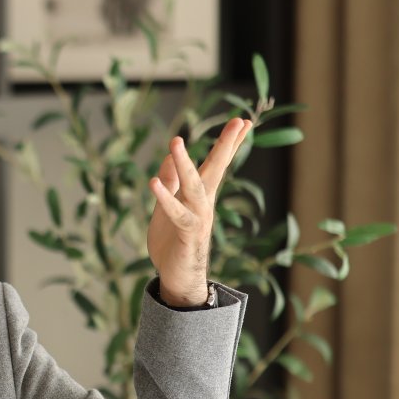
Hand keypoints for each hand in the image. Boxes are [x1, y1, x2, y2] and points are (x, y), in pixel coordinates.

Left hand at [146, 117, 249, 305]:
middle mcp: (204, 203)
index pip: (216, 164)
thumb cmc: (173, 242)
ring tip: (175, 141)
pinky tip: (153, 182)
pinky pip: (176, 213)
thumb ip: (169, 184)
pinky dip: (165, 198)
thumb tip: (166, 160)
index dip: (229, 143)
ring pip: (194, 187)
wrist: (178, 278)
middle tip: (240, 121)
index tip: (244, 120)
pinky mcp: (187, 234)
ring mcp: (198, 217)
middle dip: (226, 145)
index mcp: (200, 194)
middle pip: (216, 169)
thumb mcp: (167, 207)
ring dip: (184, 164)